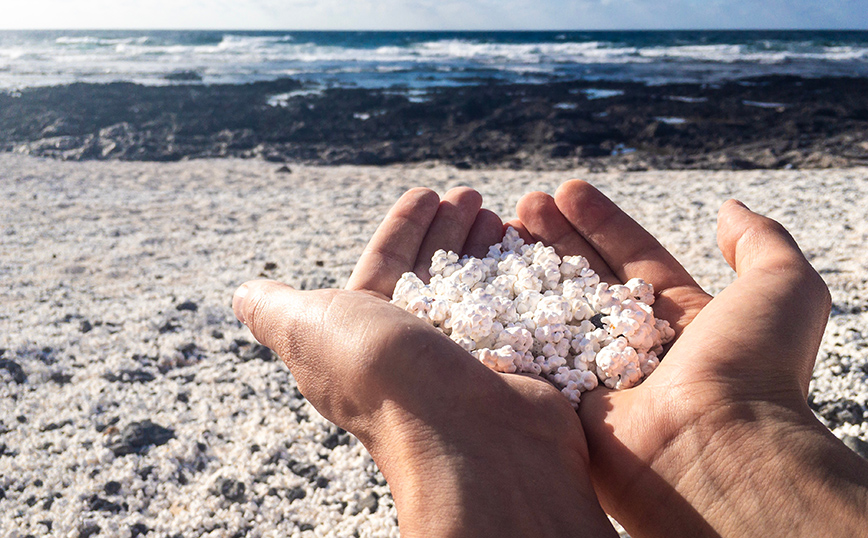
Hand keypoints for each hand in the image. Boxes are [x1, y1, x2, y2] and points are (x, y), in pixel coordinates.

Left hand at [233, 187, 617, 536]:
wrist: (469, 439)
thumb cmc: (383, 375)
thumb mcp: (308, 330)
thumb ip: (276, 310)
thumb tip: (241, 295)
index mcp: (368, 337)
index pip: (386, 265)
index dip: (404, 227)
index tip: (429, 192)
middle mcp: (417, 350)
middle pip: (435, 272)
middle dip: (451, 230)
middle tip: (473, 196)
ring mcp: (470, 358)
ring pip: (477, 288)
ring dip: (486, 248)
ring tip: (501, 215)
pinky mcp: (514, 364)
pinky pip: (517, 308)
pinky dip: (522, 276)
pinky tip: (530, 248)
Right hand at [513, 180, 867, 536]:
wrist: (713, 447)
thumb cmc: (750, 367)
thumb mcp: (781, 287)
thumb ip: (760, 243)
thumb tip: (730, 209)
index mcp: (682, 319)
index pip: (633, 257)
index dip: (600, 222)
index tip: (566, 190)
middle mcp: (637, 347)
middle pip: (587, 280)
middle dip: (555, 239)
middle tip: (523, 204)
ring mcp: (599, 377)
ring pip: (554, 313)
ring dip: (526, 271)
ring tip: (498, 229)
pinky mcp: (565, 404)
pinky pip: (532, 355)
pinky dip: (508, 321)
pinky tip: (484, 285)